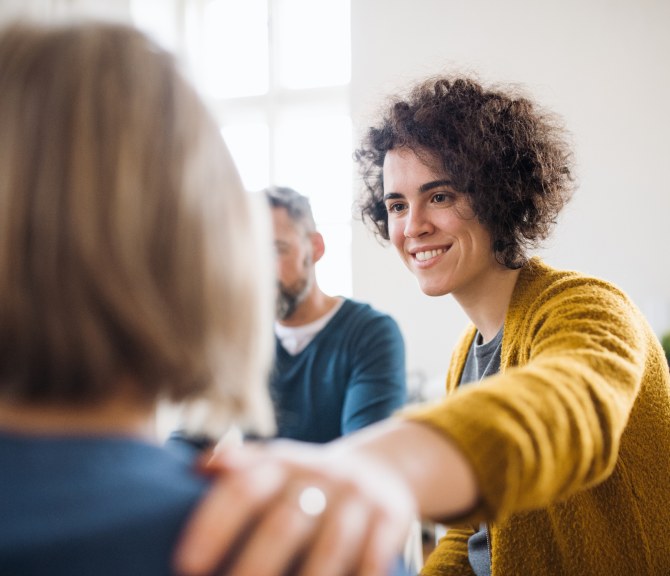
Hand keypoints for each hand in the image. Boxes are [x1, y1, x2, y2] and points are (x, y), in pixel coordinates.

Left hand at [174, 439, 416, 575]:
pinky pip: (374, 556)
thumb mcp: (276, 465)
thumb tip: (196, 468)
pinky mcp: (390, 516)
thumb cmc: (308, 480)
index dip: (213, 525)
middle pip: (284, 522)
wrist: (378, 469)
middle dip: (254, 566)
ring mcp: (356, 496)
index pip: (243, 488)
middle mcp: (319, 474)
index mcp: (282, 463)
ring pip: (331, 545)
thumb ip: (238, 467)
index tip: (186, 565)